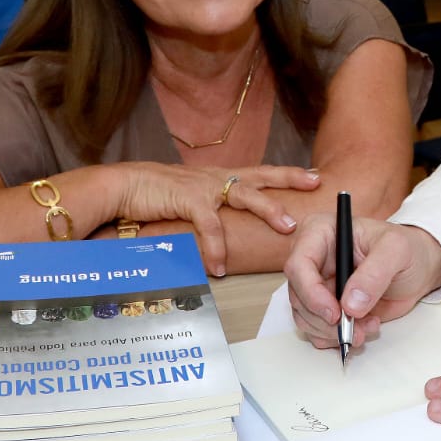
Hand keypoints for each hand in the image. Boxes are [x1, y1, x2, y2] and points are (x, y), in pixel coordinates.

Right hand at [119, 163, 318, 275]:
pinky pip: (210, 226)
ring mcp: (205, 187)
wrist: (124, 186)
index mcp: (220, 177)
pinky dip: (216, 247)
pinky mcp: (189, 199)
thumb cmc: (155, 194)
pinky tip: (219, 267)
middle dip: (290, 178)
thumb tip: (226, 228)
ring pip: (247, 195)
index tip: (312, 174)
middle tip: (316, 182)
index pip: (260, 172)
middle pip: (262, 175)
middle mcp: (217, 178)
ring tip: (288, 227)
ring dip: (270, 210)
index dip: (286, 174)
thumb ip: (211, 209)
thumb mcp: (190, 199)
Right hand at [284, 213, 440, 347]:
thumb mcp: (397, 250)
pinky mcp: (325, 306)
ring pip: (305, 318)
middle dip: (325, 320)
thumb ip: (375, 273)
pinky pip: (317, 330)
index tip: (335, 313)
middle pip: (298, 296)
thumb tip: (350, 304)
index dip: (311, 292)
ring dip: (333, 332)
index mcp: (322, 232)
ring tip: (367, 327)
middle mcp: (314, 259)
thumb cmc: (407, 248)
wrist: (418, 267)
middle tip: (354, 329)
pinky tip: (363, 329)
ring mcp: (317, 285)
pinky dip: (336, 337)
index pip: (299, 264)